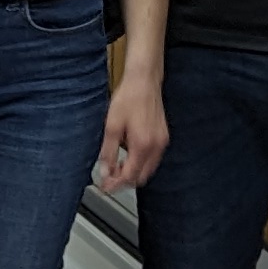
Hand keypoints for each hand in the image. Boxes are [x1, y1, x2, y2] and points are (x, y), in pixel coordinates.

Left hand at [95, 67, 169, 197]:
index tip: (105, 187)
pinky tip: (128, 156)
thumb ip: (108, 152)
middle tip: (108, 179)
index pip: (130, 176)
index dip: (116, 184)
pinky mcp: (163, 137)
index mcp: (143, 145)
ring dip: (133, 172)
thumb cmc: (128, 98)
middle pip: (142, 176)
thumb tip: (104, 171)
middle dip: (125, 181)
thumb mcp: (111, 126)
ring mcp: (162, 142)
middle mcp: (156, 146)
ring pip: (148, 169)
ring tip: (115, 168)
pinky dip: (140, 163)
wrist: (143, 81)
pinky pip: (152, 158)